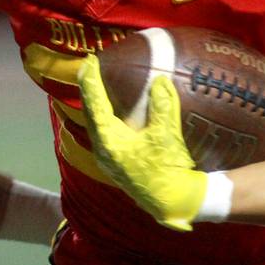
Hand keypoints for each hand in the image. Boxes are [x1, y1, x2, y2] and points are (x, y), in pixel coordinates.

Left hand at [76, 55, 205, 230]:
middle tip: (89, 69)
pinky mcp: (118, 163)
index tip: (89, 61)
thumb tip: (159, 81)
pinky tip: (115, 113)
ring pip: (97, 124)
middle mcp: (103, 149)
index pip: (95, 104)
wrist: (175, 202)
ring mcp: (109, 158)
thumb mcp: (167, 135)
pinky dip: (107, 118)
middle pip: (90, 113)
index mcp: (109, 140)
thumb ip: (163, 106)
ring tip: (98, 86)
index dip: (92, 81)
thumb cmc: (168, 169)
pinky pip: (106, 133)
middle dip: (89, 90)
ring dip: (97, 105)